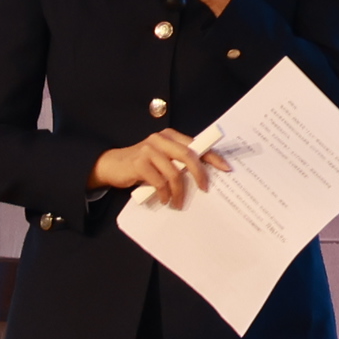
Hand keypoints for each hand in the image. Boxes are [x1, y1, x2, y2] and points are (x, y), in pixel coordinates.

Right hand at [93, 130, 230, 207]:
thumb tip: (203, 176)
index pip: (196, 145)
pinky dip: (164, 193)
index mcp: (170, 136)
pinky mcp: (139, 163)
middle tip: (205, 189)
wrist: (112, 165)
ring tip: (178, 203)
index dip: (213, 157)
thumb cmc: (142, 164)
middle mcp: (161, 139)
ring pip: (174, 172)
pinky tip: (164, 199)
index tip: (226, 168)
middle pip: (188, 156)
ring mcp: (149, 150)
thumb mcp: (162, 159)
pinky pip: (159, 182)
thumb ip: (178, 161)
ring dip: (179, 192)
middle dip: (199, 174)